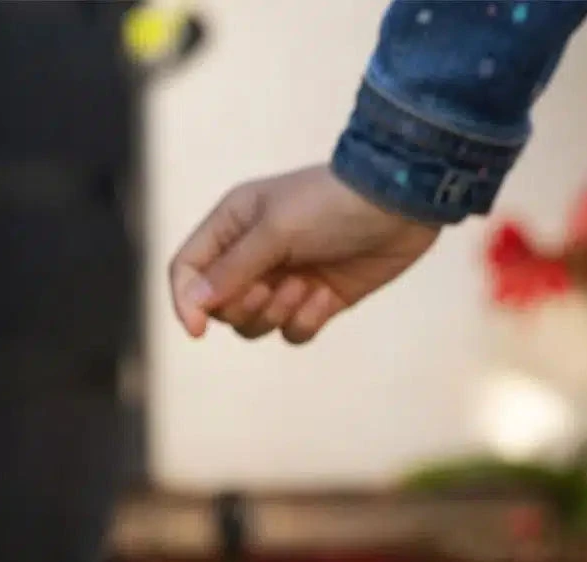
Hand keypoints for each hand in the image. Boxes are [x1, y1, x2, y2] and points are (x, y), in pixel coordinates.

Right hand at [169, 164, 439, 343]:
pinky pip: (293, 332)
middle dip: (243, 306)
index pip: (187, 270)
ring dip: (276, 314)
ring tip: (305, 286)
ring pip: (254, 325)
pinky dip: (306, 321)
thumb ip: (233, 269)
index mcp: (232, 225)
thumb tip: (195, 303)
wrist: (400, 204)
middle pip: (220, 306)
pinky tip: (325, 296)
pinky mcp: (317, 300)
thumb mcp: (276, 230)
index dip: (186, 302)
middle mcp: (253, 254)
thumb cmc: (332, 203)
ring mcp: (285, 280)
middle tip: (271, 286)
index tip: (197, 330)